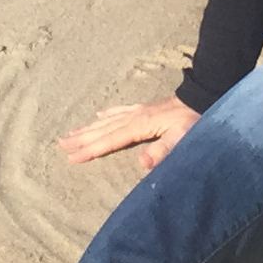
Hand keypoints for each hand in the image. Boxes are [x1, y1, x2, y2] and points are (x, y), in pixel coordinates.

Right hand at [58, 97, 199, 175]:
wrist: (202, 98)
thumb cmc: (193, 122)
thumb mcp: (180, 139)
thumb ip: (161, 151)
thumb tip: (141, 164)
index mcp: (139, 126)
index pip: (109, 141)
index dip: (90, 150)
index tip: (71, 158)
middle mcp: (133, 117)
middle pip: (102, 129)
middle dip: (81, 138)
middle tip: (60, 145)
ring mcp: (137, 111)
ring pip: (106, 120)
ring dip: (88, 127)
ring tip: (70, 133)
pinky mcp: (144, 109)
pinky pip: (118, 111)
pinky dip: (106, 114)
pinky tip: (98, 115)